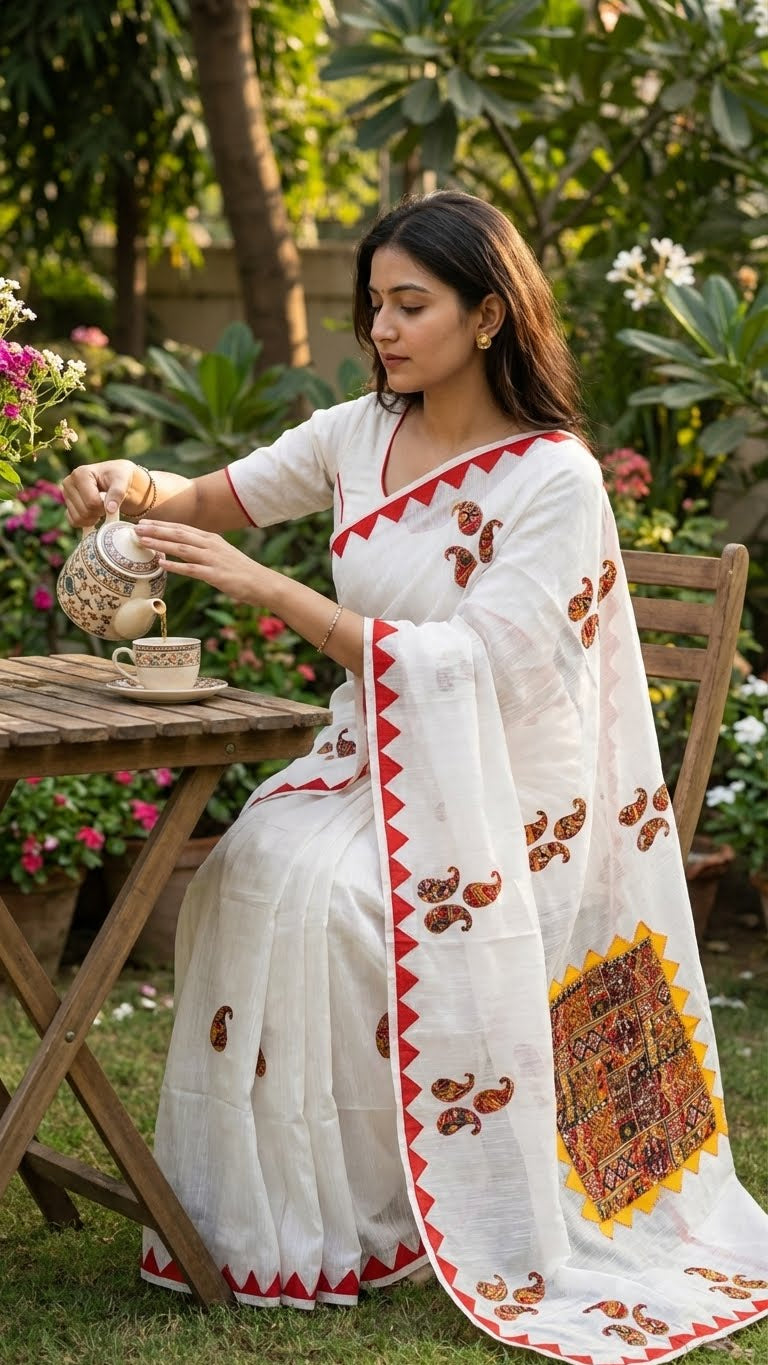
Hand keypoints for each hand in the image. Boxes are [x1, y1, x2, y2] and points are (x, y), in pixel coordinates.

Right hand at [61, 459, 137, 526]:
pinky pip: (74, 522)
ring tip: (101, 506)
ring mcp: (66, 495)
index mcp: (80, 474)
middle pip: (85, 511)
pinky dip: (86, 522)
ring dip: (94, 517)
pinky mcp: (67, 506)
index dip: (105, 505)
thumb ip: (117, 492)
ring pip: (79, 519)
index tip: (110, 498)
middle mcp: (69, 483)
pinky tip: (94, 513)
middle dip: (99, 512)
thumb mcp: (122, 480)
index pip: (92, 501)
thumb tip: (110, 509)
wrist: (115, 479)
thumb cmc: (118, 477)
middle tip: (106, 503)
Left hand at [134, 520, 270, 603]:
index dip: (161, 525)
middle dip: (156, 530)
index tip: (144, 523)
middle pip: (178, 534)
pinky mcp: (215, 575)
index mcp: (210, 538)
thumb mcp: (220, 554)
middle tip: (136, 528)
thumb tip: (179, 551)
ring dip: (160, 544)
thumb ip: (201, 550)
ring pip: (181, 548)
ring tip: (142, 542)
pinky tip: (161, 564)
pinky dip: (175, 566)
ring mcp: (212, 559)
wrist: (261, 582)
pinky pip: (191, 569)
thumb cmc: (240, 570)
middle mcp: (210, 545)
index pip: (181, 528)